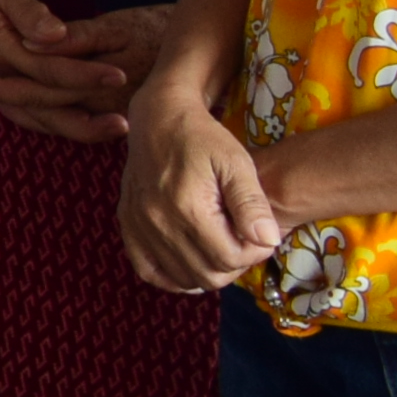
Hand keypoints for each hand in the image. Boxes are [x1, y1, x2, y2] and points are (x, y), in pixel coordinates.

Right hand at [0, 0, 151, 141]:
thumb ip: (29, 11)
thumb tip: (56, 34)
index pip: (48, 71)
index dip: (85, 75)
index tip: (119, 75)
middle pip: (45, 106)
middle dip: (87, 117)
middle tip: (125, 121)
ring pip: (38, 119)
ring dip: (76, 129)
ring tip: (114, 131)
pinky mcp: (2, 87)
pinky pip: (31, 116)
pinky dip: (58, 126)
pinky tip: (87, 128)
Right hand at [118, 102, 283, 292]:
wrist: (159, 118)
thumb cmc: (203, 138)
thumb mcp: (237, 163)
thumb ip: (252, 203)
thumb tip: (269, 241)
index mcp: (187, 207)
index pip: (230, 258)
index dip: (255, 253)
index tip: (261, 234)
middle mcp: (158, 222)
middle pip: (208, 274)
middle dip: (234, 264)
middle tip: (243, 241)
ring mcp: (139, 226)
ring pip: (183, 277)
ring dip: (208, 270)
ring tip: (220, 245)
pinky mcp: (128, 225)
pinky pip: (149, 271)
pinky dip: (173, 276)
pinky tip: (190, 264)